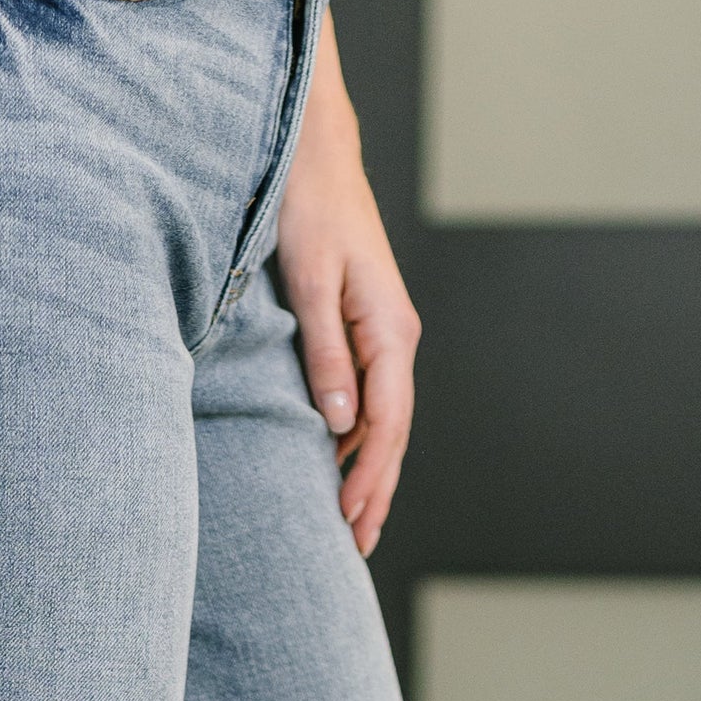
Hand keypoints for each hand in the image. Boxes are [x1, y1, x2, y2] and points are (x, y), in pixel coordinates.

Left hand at [274, 13, 418, 555]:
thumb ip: (324, 354)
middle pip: (390, 433)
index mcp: (388, 329)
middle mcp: (394, 336)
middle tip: (352, 548)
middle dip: (373, 492)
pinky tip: (337, 467)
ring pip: (381, 421)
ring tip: (349, 524)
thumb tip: (336, 424)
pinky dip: (356, 441)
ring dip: (367, 472)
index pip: (387, 423)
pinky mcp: (363, 329)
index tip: (348, 521)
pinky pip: (367, 399)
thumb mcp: (308, 280)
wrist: (312, 152)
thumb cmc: (306, 205)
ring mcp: (382, 334)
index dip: (369, 477)